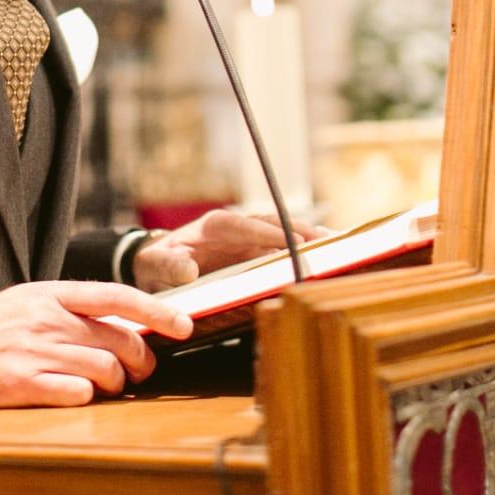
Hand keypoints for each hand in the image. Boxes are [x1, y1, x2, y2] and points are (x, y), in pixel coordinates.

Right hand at [0, 281, 192, 408]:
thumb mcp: (26, 301)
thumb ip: (69, 308)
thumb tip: (120, 320)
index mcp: (51, 294)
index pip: (116, 296)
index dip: (156, 311)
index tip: (183, 325)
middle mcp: (47, 320)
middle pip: (120, 339)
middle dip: (142, 360)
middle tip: (139, 372)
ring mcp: (36, 352)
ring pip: (105, 370)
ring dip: (116, 384)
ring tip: (106, 386)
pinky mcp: (24, 385)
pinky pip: (78, 394)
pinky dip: (86, 397)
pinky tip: (76, 395)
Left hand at [131, 210, 331, 292]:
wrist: (158, 264)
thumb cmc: (156, 265)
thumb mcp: (154, 266)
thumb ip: (168, 267)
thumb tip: (188, 270)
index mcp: (214, 225)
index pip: (244, 225)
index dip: (268, 233)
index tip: (292, 242)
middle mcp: (237, 226)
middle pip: (273, 223)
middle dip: (301, 231)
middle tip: (330, 242)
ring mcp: (249, 237)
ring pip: (284, 232)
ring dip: (311, 238)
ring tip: (340, 246)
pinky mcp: (257, 249)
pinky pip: (284, 246)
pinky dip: (306, 249)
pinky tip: (329, 255)